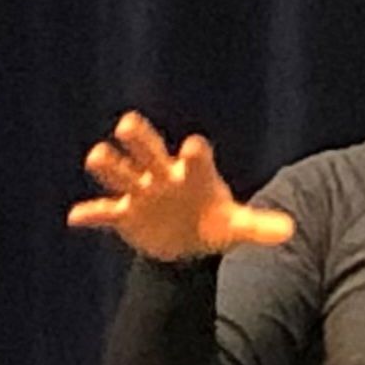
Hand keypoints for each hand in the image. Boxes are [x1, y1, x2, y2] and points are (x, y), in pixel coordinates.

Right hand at [66, 110, 293, 260]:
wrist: (185, 240)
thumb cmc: (212, 221)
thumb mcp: (235, 226)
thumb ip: (258, 226)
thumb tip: (290, 229)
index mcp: (193, 173)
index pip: (194, 158)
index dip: (195, 154)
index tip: (194, 146)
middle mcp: (162, 176)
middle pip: (148, 151)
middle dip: (139, 139)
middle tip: (128, 124)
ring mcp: (141, 193)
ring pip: (120, 175)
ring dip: (108, 167)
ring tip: (96, 156)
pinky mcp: (124, 216)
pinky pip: (104, 213)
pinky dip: (89, 215)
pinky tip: (75, 218)